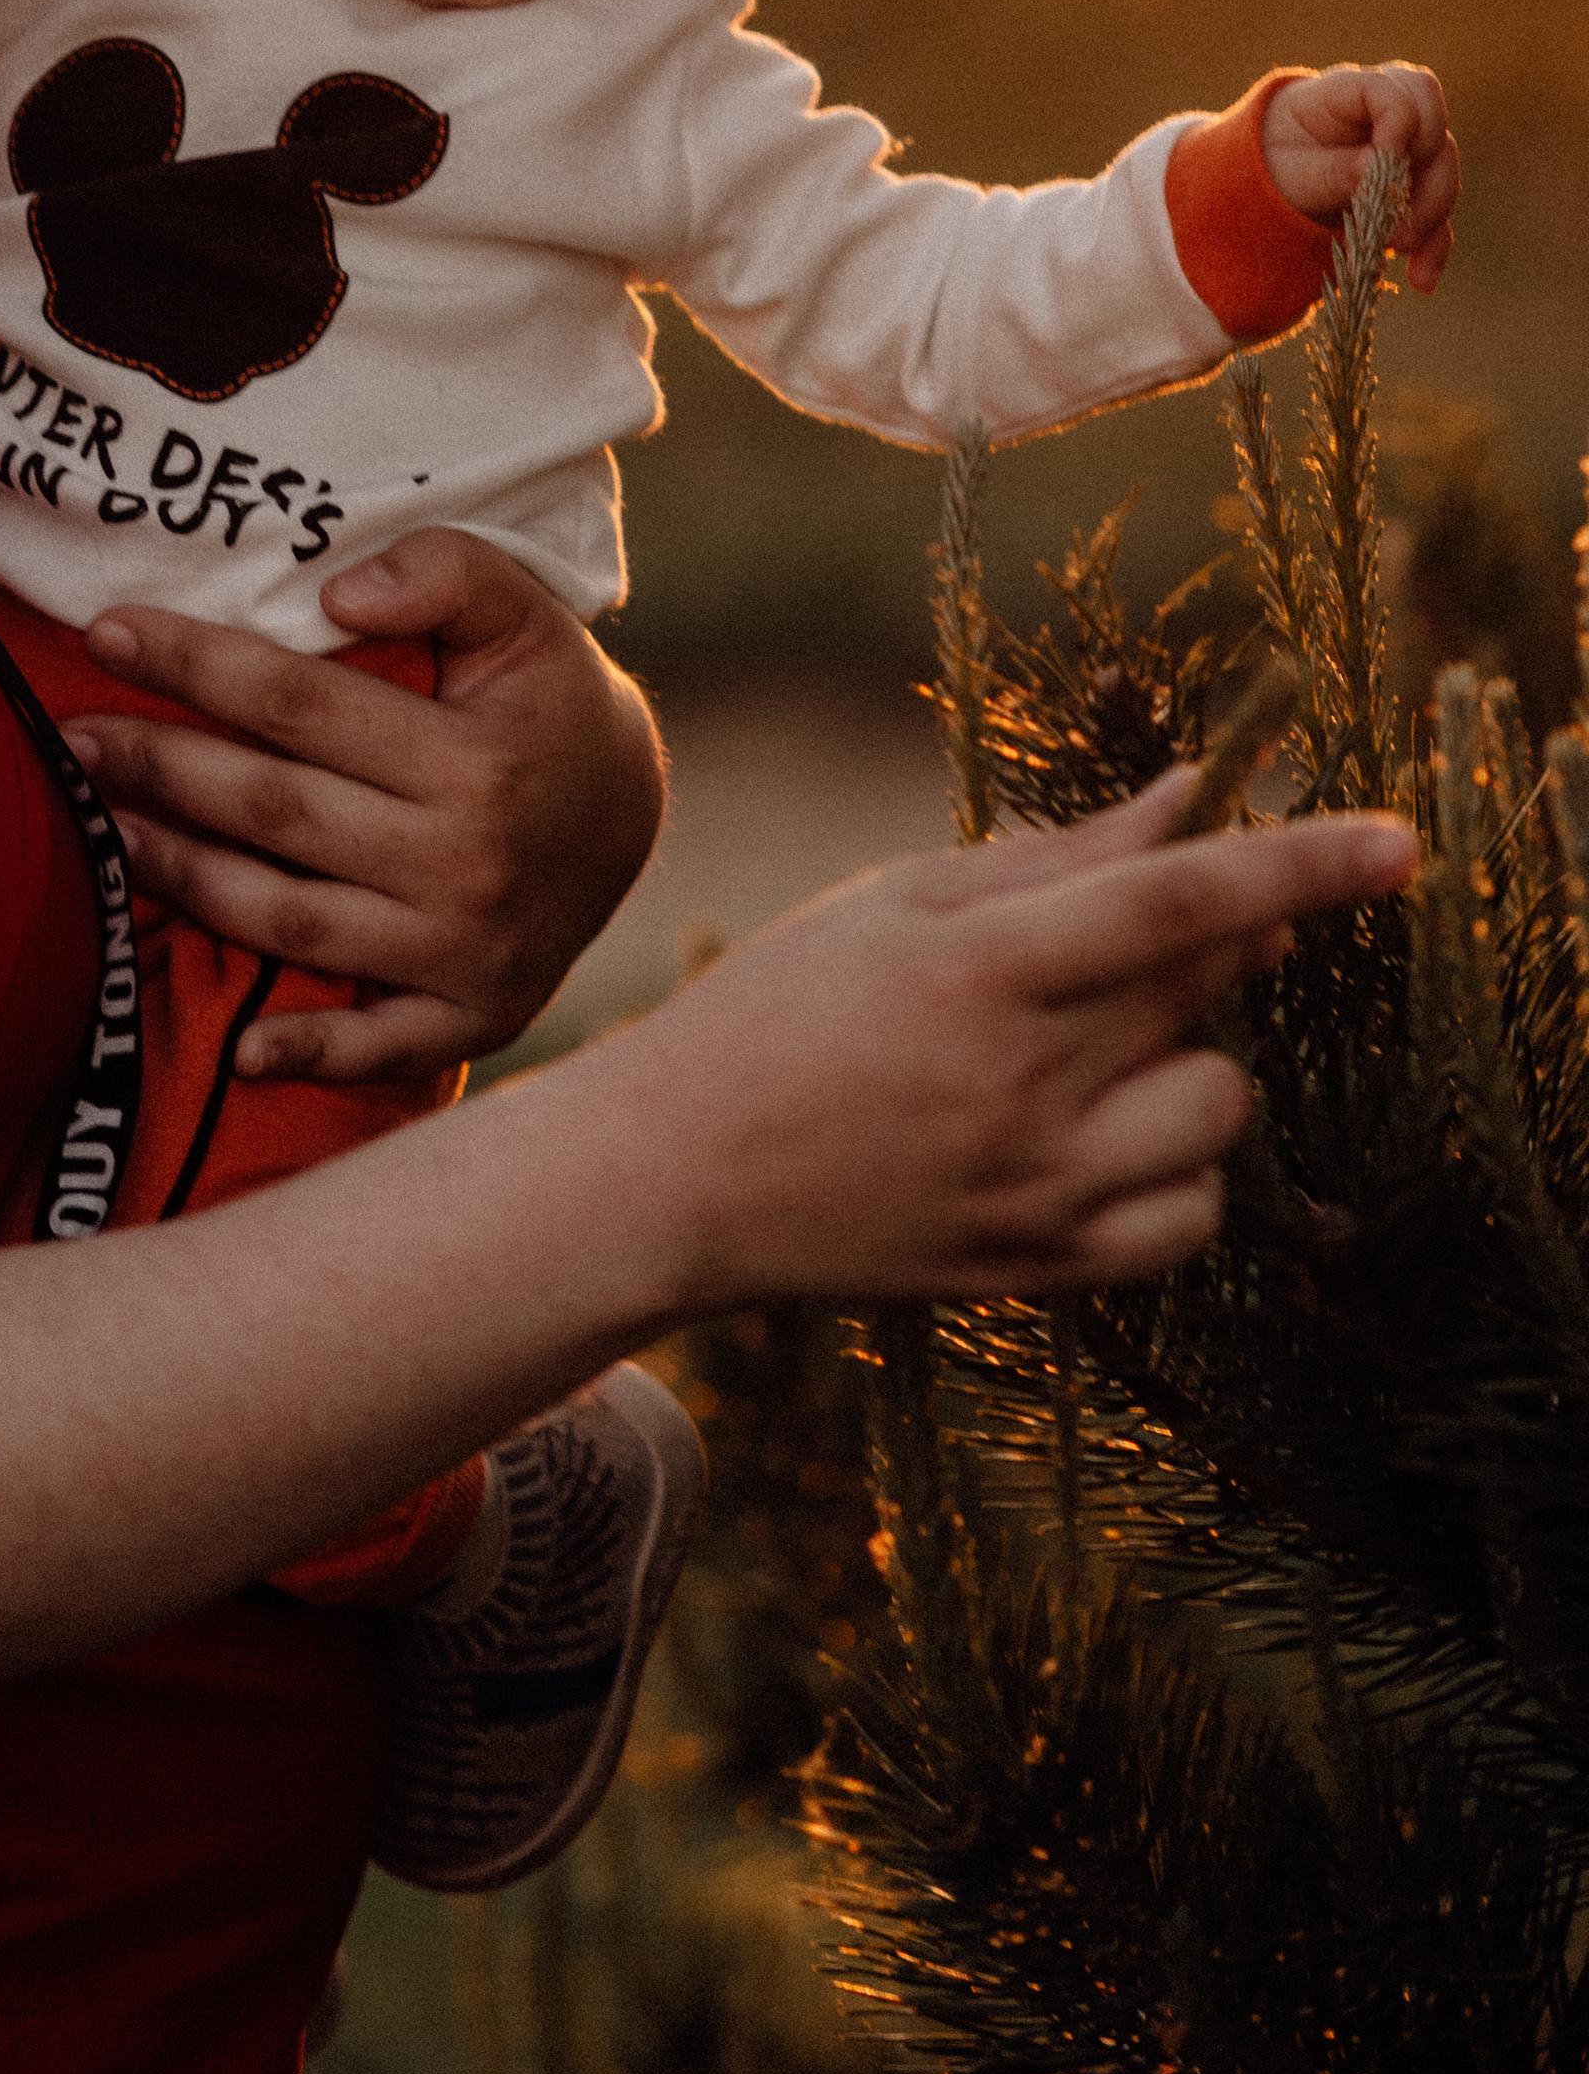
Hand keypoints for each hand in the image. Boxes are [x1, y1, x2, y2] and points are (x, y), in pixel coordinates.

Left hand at [61, 530, 663, 1087]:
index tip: (108, 633)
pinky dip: (312, 1054)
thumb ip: (446, 572)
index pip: (300, 705)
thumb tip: (336, 592)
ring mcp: (466, 953)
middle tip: (75, 739)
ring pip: (292, 920)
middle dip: (161, 770)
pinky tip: (242, 1049)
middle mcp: (466, 864)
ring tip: (107, 828)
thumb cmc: (549, 702)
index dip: (195, 667)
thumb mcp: (526, 612)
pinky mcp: (473, 1018)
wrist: (633, 817)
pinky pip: (381, 1050)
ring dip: (185, 877)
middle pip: (276, 813)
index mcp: (475, 762)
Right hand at [601, 777, 1418, 1298]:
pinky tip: (1103, 1133)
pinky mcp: (1037, 1269)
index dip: (1296, 863)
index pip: (1172, 903)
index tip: (1398, 842)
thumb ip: (1054, 860)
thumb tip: (1189, 803)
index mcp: (971, 972)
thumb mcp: (894, 905)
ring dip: (1189, 1060)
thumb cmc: (777, 1014)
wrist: (674, 1179)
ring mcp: (1032, 1190)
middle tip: (1145, 925)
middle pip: (1201, 989)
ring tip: (1095, 1047)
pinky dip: (1176, 1168)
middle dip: (1220, 935)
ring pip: (1217, 1107)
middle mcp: (1015, 1087)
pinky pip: (1188, 1216)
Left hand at [1262, 60, 1457, 290]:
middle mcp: (1384, 112)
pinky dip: (1433, 245)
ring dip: (1431, 215)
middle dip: (1423, 175)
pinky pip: (1435, 212)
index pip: (1393, 88)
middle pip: (1432, 125)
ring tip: (1399, 251)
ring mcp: (1404, 147)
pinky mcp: (1411, 186)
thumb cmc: (1270, 164)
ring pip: (1442, 168)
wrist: (1265, 183)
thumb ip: (1330, 168)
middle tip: (1396, 215)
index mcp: (1346, 93)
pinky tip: (1422, 278)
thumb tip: (1378, 165)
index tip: (1387, 161)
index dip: (1402, 121)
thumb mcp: (1288, 171)